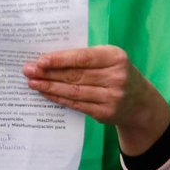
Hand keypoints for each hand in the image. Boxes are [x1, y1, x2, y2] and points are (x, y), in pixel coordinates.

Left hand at [23, 46, 169, 153]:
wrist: (140, 103)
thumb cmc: (118, 73)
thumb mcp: (110, 59)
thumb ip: (86, 57)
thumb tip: (50, 59)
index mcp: (116, 57)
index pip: (82, 58)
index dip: (60, 59)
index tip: (40, 60)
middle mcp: (116, 77)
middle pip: (75, 75)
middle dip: (48, 73)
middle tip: (28, 70)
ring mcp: (112, 97)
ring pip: (73, 91)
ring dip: (49, 87)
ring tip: (32, 83)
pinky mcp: (105, 112)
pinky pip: (76, 104)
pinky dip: (59, 99)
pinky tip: (46, 94)